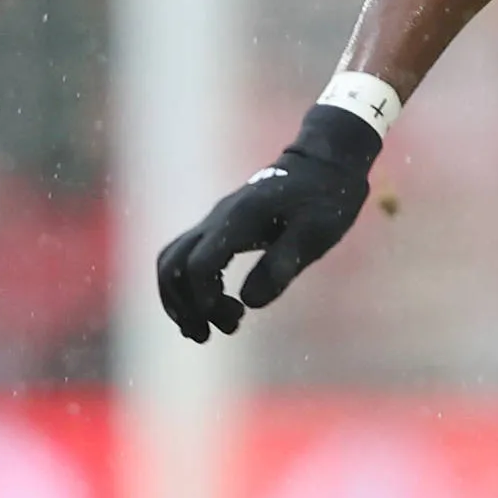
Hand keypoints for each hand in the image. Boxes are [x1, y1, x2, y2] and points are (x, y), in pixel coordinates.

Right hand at [154, 104, 380, 341]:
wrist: (324, 164)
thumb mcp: (317, 232)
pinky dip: (186, 287)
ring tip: (207, 330)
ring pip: (170, 261)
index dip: (206, 299)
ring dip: (180, 299)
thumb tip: (249, 302)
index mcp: (240, 219)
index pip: (200, 264)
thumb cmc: (326, 198)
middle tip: (213, 333)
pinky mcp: (218, 228)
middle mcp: (217, 219)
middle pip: (172, 264)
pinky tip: (210, 308)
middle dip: (185, 305)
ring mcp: (214, 222)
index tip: (234, 319)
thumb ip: (283, 263)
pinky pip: (184, 257)